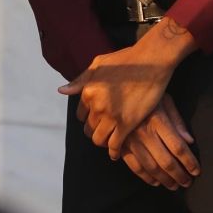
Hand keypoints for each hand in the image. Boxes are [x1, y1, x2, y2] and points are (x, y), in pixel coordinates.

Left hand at [58, 16, 197, 157]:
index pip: (80, 114)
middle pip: (88, 128)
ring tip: (109, 140)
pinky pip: (114, 145)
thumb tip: (61, 91)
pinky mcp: (126, 123)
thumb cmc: (126, 59)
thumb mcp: (99, 63)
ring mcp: (111, 115)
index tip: (97, 118)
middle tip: (104, 130)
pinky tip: (116, 153)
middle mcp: (96, 104)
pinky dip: (113, 152)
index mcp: (88, 90)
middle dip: (95, 130)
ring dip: (103, 142)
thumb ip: (81, 80)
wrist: (151, 61)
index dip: (88, 117)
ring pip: (98, 139)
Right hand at [120, 95, 201, 189]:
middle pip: (166, 161)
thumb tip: (189, 141)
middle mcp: (145, 133)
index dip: (189, 161)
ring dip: (165, 180)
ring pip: (151, 168)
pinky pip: (135, 167)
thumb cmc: (145, 95)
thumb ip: (177, 120)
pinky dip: (146, 178)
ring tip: (174, 186)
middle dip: (180, 175)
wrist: (115, 91)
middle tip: (188, 182)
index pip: (178, 147)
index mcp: (158, 120)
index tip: (196, 170)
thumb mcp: (164, 99)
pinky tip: (155, 182)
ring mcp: (132, 141)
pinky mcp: (121, 146)